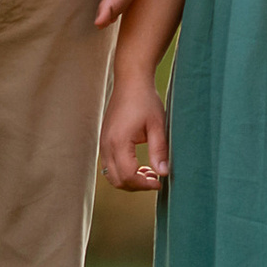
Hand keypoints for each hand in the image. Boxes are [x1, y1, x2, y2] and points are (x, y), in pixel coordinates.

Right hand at [99, 77, 168, 192]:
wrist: (130, 81)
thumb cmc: (145, 100)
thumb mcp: (157, 126)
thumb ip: (159, 151)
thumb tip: (163, 173)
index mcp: (119, 141)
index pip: (128, 176)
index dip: (144, 185)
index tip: (159, 182)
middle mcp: (106, 144)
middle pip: (116, 180)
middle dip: (136, 185)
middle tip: (155, 179)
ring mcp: (103, 142)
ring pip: (111, 174)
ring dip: (129, 178)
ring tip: (148, 172)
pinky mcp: (105, 139)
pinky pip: (109, 164)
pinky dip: (123, 170)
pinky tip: (139, 163)